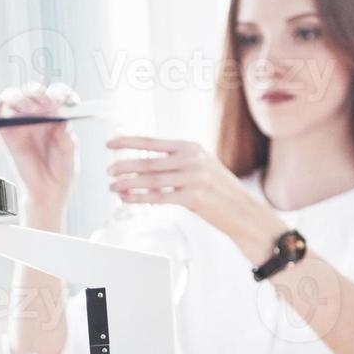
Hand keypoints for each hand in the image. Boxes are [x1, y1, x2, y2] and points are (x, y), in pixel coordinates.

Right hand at [0, 81, 78, 223]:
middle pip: (34, 92)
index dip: (61, 93)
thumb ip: (65, 140)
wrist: (46, 190)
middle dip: (39, 94)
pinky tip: (0, 108)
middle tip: (44, 105)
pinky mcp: (4, 129)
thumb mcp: (68, 155)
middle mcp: (38, 113)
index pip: (58, 93)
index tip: (66, 101)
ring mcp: (20, 120)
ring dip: (18, 98)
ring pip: (13, 96)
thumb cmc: (60, 170)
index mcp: (57, 114)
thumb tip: (62, 121)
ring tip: (28, 110)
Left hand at [106, 135, 285, 259]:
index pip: (152, 142)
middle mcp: (192, 159)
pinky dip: (139, 198)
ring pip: (150, 180)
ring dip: (127, 183)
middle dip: (124, 165)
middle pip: (148, 161)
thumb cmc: (220, 192)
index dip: (128, 142)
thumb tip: (145, 167)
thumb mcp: (201, 167)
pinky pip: (159, 197)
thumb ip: (177, 163)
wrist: (245, 211)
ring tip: (112, 186)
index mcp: (191, 147)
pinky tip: (127, 198)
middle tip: (108, 170)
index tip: (110, 144)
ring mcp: (193, 178)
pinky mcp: (193, 198)